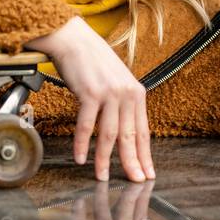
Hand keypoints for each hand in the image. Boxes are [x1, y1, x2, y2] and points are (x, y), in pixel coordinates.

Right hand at [25, 16, 153, 181]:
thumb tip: (122, 126)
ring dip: (104, 159)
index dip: (145, 154)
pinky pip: (87, 125)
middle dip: (132, 162)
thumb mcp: (115, 79)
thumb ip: (121, 101)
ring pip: (109, 134)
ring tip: (101, 176)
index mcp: (136, 92)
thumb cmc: (90, 59)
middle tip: (134, 181)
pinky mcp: (90, 93)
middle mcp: (126, 93)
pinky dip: (82, 144)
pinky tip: (81, 158)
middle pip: (130, 136)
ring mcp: (109, 93)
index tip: (147, 172)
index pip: (143, 130)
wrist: (72, 38)